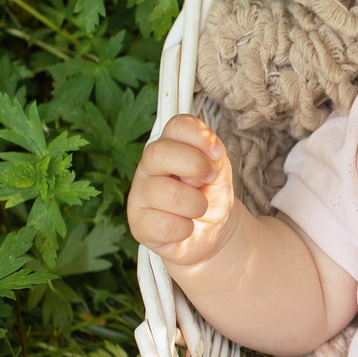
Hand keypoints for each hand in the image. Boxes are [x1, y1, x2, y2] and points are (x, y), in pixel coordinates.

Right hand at [128, 113, 239, 267]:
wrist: (213, 230)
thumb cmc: (211, 194)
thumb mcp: (220, 171)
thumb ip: (214, 158)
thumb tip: (205, 160)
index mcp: (169, 145)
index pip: (176, 126)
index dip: (199, 137)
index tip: (218, 154)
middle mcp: (149, 165)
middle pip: (159, 153)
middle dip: (194, 166)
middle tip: (211, 180)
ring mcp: (139, 194)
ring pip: (167, 193)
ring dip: (196, 205)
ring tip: (198, 209)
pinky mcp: (138, 224)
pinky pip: (165, 224)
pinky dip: (185, 229)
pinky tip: (185, 227)